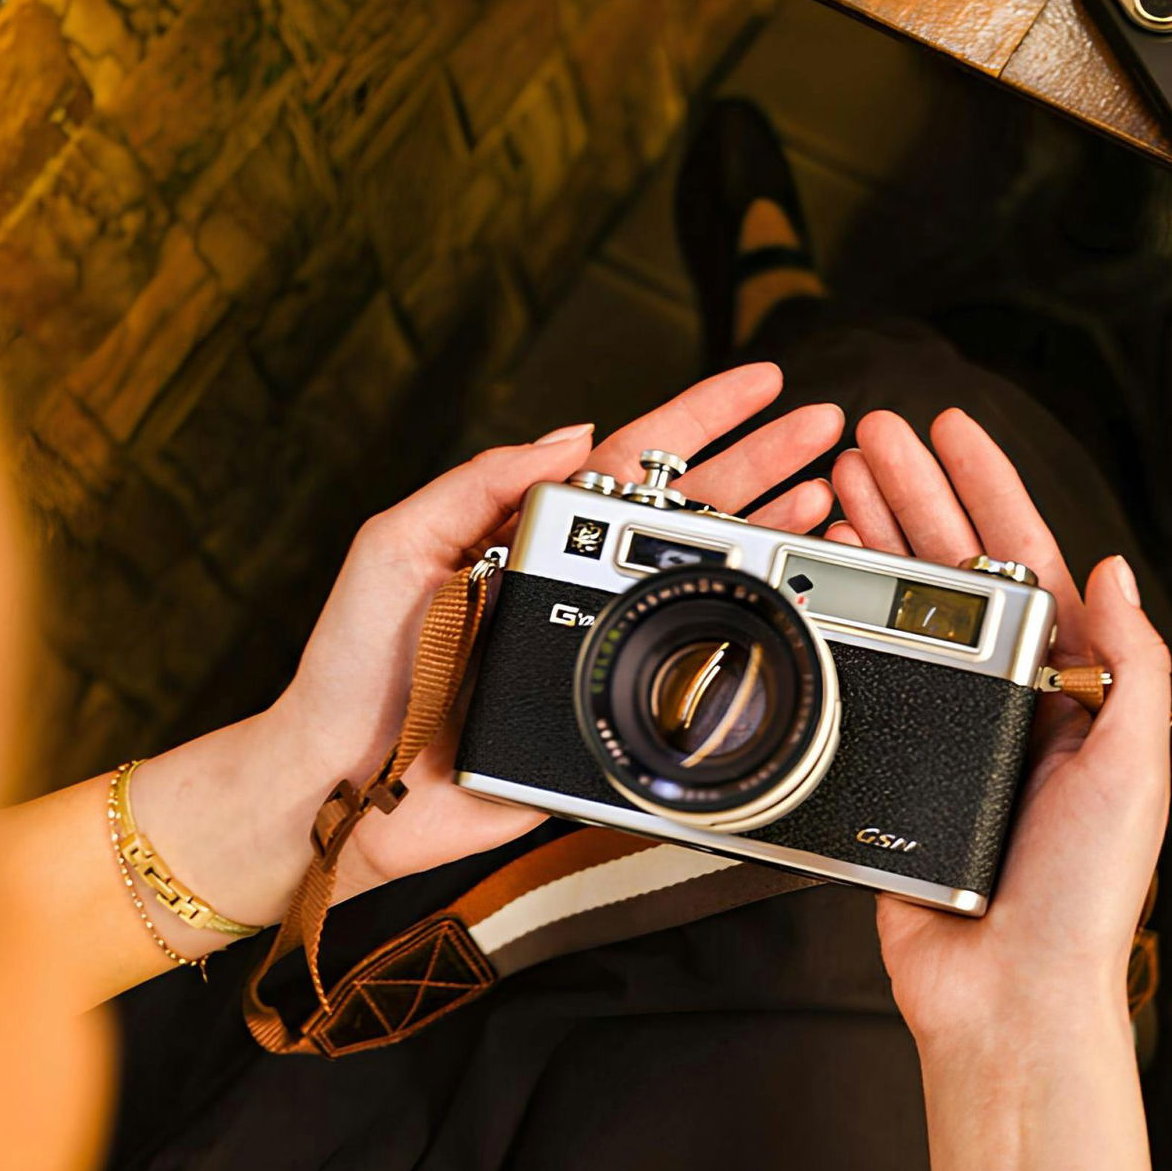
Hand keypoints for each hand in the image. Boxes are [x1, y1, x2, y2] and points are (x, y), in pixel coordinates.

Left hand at [267, 364, 841, 891]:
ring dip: (771, 548)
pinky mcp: (608, 727)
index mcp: (527, 538)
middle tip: (829, 433)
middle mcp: (573, 592)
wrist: (340, 787)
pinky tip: (790, 624)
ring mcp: (599, 658)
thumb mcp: (396, 546)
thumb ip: (479, 486)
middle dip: (763, 472)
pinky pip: (689, 688)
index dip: (700, 420)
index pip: (632, 467)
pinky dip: (748, 655)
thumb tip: (576, 434)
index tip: (762, 383)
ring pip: (703, 596)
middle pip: (689, 519)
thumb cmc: (353, 669)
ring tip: (831, 507)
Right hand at [826, 408, 1170, 1050]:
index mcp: (1072, 695)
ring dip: (868, 549)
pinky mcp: (894, 778)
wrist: (1010, 995)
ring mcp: (947, 738)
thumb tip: (1114, 571)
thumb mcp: (1133, 769)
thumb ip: (1130, 667)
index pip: (1029, 566)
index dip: (989, 491)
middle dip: (910, 498)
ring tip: (830, 490)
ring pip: (900, 620)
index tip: (951, 432)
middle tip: (865, 439)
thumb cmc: (1084, 899)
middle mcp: (1009, 706)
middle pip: (953, 575)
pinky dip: (836, 635)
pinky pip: (861, 691)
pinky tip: (814, 590)